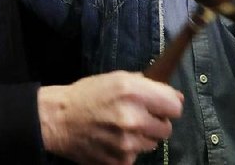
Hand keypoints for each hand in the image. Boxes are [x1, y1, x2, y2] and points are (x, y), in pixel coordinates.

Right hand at [38, 71, 182, 163]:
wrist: (59, 120)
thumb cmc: (88, 94)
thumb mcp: (117, 78)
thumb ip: (147, 85)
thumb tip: (176, 97)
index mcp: (133, 92)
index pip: (175, 106)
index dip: (169, 105)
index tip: (161, 106)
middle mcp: (133, 119)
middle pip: (167, 128)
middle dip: (156, 122)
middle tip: (139, 117)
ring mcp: (128, 143)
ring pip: (153, 143)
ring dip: (143, 136)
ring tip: (122, 128)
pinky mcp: (121, 161)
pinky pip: (137, 155)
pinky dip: (129, 149)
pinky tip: (113, 140)